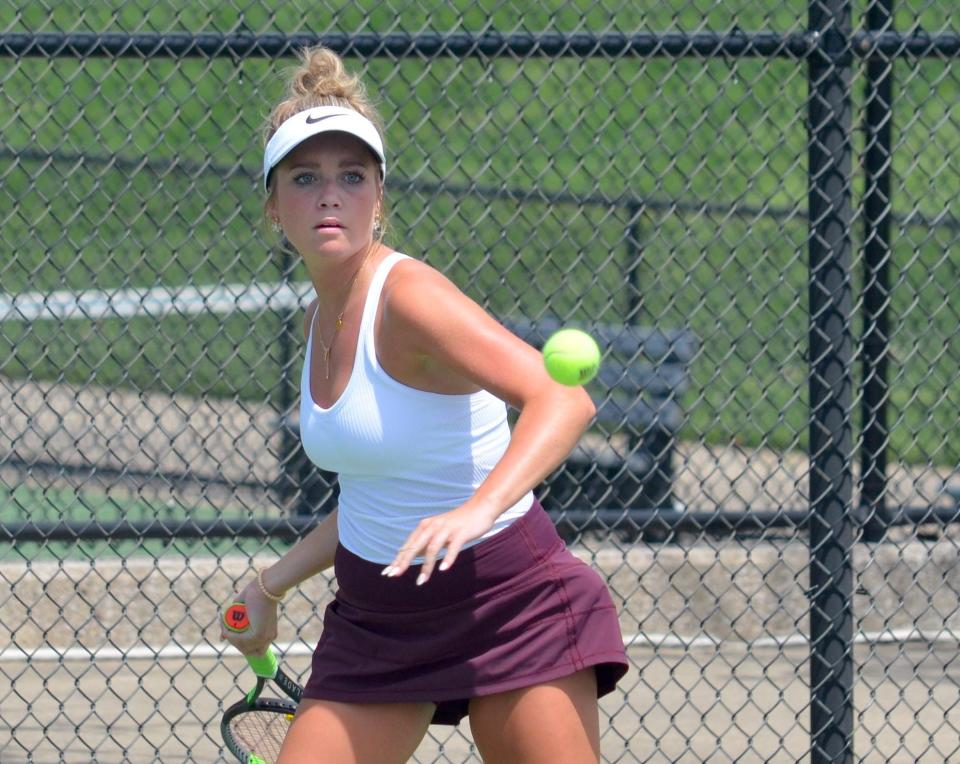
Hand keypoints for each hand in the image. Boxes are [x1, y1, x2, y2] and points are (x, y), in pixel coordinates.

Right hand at [219, 578, 278, 657]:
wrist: (265, 586)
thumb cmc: (256, 593)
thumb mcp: (242, 611)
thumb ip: (233, 624)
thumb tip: (222, 638)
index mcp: (268, 633)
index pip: (253, 649)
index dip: (240, 645)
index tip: (230, 636)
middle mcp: (269, 638)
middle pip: (247, 651)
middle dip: (234, 643)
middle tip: (224, 630)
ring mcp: (264, 637)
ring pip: (242, 646)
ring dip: (230, 638)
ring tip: (223, 625)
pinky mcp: (258, 635)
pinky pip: (240, 641)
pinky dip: (231, 636)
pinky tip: (226, 628)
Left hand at [382, 501, 498, 584]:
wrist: (480, 508)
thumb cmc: (457, 523)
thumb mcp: (438, 531)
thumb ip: (425, 542)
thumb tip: (411, 555)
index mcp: (426, 526)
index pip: (409, 545)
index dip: (398, 559)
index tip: (388, 573)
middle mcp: (434, 526)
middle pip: (416, 546)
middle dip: (404, 561)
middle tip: (395, 575)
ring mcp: (447, 529)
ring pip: (432, 549)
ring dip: (426, 566)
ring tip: (421, 581)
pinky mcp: (461, 533)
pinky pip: (453, 547)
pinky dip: (448, 558)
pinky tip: (443, 569)